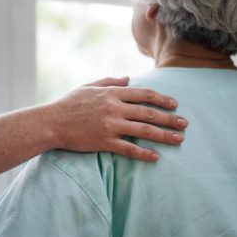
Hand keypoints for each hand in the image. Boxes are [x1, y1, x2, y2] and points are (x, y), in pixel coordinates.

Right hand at [47, 77, 187, 161]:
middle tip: (185, 123)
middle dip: (169, 118)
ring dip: (164, 135)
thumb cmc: (69, 103)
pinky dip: (143, 153)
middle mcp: (114, 108)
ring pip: (143, 130)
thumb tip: (129, 78)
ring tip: (179, 139)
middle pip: (148, 112)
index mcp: (112, 93)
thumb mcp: (89, 86)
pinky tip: (155, 157)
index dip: (162, 98)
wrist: (52, 122)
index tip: (174, 104)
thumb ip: (110, 81)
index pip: (143, 94)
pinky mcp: (104, 141)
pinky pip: (128, 148)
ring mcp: (110, 125)